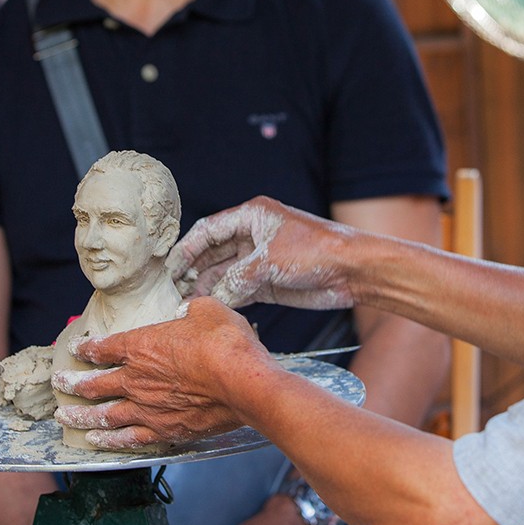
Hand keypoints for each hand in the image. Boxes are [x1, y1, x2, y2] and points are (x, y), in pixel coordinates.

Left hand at [52, 297, 270, 447]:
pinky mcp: (164, 430)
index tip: (76, 350)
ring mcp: (147, 409)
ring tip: (66, 418)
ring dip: (81, 417)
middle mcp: (136, 379)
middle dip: (73, 384)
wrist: (242, 383)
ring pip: (104, 416)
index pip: (104, 348)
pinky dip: (109, 440)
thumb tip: (188, 311)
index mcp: (142, 346)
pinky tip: (97, 442)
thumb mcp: (208, 311)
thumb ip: (191, 310)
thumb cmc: (225, 344)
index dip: (86, 348)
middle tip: (60, 385)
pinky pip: (128, 439)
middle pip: (94, 385)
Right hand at [166, 197, 355, 309]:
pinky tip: (210, 308)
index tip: (169, 267)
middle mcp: (253, 236)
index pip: (209, 229)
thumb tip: (213, 296)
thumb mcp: (270, 260)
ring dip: (206, 287)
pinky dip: (224, 298)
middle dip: (192, 269)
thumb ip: (237, 278)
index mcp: (251, 216)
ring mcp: (260, 260)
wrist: (353, 271)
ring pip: (223, 273)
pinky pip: (238, 289)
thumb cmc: (317, 250)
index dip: (187, 248)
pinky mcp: (268, 282)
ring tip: (187, 303)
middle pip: (212, 252)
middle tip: (172, 289)